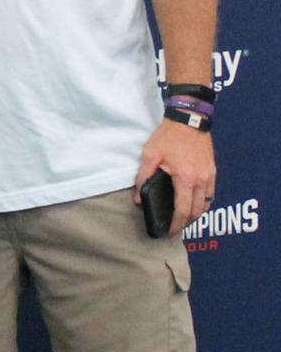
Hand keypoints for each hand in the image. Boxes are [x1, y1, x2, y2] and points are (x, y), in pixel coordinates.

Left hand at [133, 120, 215, 235]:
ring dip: (196, 213)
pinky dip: (203, 202)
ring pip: (207, 204)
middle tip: (176, 227)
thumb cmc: (168, 136)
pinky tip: (193, 201)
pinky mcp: (213, 170)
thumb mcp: (150, 155)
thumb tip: (138, 198)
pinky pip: (211, 193)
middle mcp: (201, 180)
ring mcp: (210, 175)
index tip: (170, 231)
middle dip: (187, 222)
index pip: (183, 210)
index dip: (177, 224)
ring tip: (184, 217)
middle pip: (197, 211)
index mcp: (186, 179)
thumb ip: (143, 178)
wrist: (189, 120)